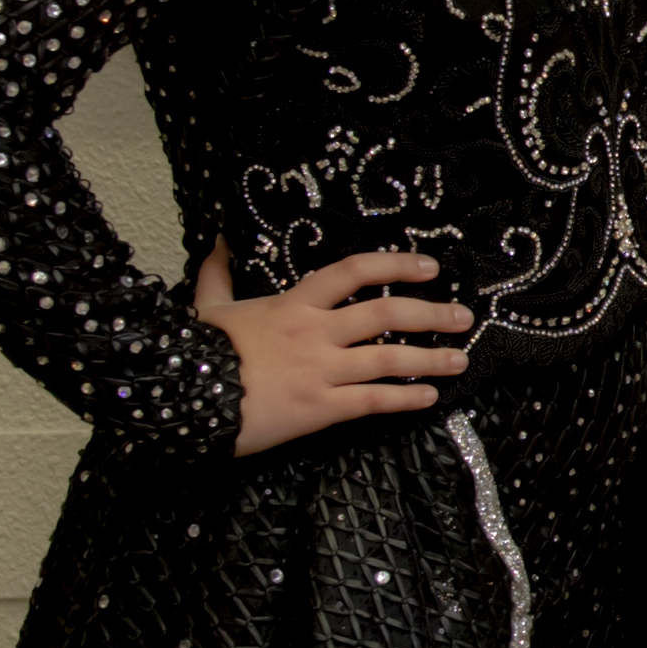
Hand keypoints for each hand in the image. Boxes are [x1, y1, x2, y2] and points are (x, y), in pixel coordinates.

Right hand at [199, 242, 472, 456]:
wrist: (183, 398)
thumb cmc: (196, 353)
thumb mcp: (206, 306)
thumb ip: (217, 273)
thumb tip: (220, 238)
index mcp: (293, 304)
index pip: (353, 272)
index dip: (395, 265)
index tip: (429, 267)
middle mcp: (316, 332)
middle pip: (387, 314)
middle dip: (431, 313)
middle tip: (463, 316)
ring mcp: (322, 370)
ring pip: (390, 359)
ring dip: (432, 358)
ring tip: (461, 359)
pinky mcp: (321, 409)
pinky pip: (374, 402)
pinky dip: (407, 399)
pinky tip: (430, 398)